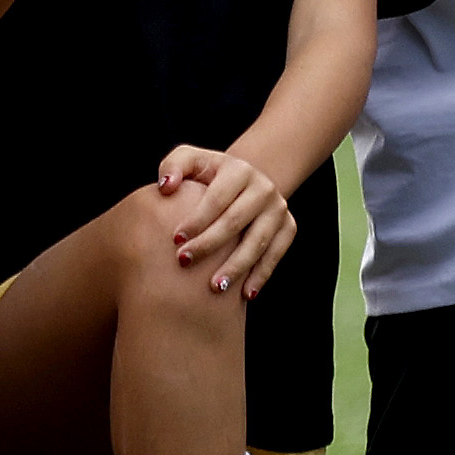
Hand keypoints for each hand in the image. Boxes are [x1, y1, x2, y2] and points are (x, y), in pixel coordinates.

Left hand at [154, 145, 296, 296]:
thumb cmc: (209, 176)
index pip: (217, 197)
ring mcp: (278, 209)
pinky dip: (261, 275)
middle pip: (235, 221)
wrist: (244, 184)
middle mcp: (263, 188)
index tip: (176, 240)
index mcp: (239, 170)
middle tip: (185, 262)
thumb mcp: (191, 160)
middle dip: (209, 244)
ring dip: (236, 266)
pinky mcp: (288, 227)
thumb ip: (173, 166)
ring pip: (258, 241)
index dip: (197, 219)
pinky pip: (276, 254)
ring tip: (215, 287)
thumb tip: (166, 187)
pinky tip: (244, 294)